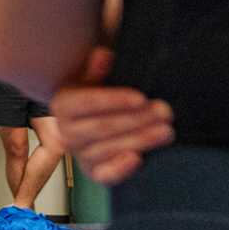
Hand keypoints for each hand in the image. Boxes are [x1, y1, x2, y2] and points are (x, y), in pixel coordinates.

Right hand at [51, 47, 173, 185]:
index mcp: (62, 105)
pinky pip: (104, 175)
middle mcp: (66, 132)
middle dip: (135, 120)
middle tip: (164, 111)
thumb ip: (96, 69)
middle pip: (101, 127)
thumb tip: (104, 54)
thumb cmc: (93, 96)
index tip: (141, 97)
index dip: (113, 100)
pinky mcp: (93, 172)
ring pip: (107, 149)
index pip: (86, 102)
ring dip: (139, 140)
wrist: (89, 122)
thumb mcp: (91, 79)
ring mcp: (79, 154)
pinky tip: (139, 158)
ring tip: (166, 131)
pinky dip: (120, 169)